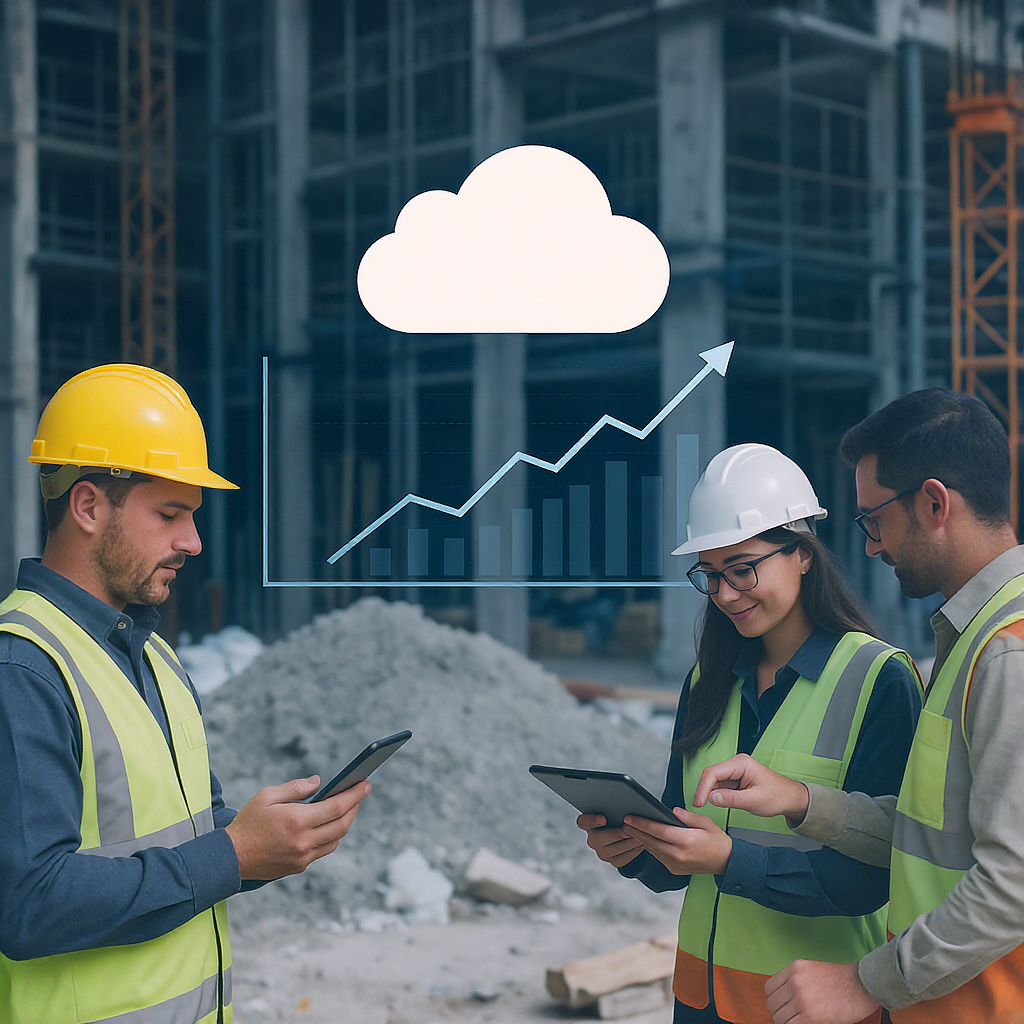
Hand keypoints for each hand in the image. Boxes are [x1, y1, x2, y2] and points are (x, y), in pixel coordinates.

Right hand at [225, 776, 370, 879]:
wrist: (229, 858)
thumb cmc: (247, 823)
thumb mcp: (267, 796)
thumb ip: (295, 788)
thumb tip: (318, 782)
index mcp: (297, 821)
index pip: (337, 807)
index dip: (354, 795)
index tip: (366, 784)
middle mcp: (303, 842)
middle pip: (342, 825)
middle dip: (355, 807)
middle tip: (360, 793)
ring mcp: (302, 857)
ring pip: (335, 840)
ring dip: (344, 823)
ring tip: (345, 807)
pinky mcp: (299, 867)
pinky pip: (323, 850)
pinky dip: (330, 836)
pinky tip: (327, 825)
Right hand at [577, 813, 643, 867]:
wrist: (625, 834)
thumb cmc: (618, 817)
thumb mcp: (614, 811)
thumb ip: (613, 808)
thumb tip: (624, 803)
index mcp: (589, 823)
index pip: (583, 822)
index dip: (591, 820)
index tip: (603, 818)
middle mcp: (593, 840)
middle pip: (599, 838)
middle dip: (616, 834)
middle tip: (628, 829)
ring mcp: (602, 853)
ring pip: (613, 850)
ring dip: (627, 843)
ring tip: (638, 836)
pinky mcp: (613, 861)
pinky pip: (622, 859)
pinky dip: (632, 852)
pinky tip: (639, 844)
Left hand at [622, 808, 731, 875]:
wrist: (726, 862)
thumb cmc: (717, 841)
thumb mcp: (706, 823)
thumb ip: (687, 816)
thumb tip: (673, 811)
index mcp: (686, 842)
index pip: (658, 831)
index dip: (642, 824)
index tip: (630, 817)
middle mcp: (679, 855)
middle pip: (651, 841)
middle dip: (636, 831)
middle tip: (624, 821)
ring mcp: (676, 865)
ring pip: (652, 850)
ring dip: (640, 839)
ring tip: (629, 829)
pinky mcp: (675, 870)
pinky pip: (658, 856)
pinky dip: (649, 847)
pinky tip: (643, 839)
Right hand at [692, 753, 808, 825]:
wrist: (790, 798)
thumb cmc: (778, 796)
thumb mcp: (754, 800)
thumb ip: (732, 799)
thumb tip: (712, 798)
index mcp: (741, 764)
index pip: (713, 772)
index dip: (703, 788)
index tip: (698, 802)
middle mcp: (736, 765)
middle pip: (711, 775)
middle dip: (703, 790)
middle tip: (699, 806)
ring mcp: (735, 772)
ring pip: (713, 781)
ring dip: (709, 793)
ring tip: (706, 805)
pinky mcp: (735, 780)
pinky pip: (720, 786)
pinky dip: (716, 795)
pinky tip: (717, 803)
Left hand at [765, 960, 878, 1023]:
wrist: (862, 986)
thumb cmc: (840, 980)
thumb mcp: (812, 970)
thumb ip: (795, 979)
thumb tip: (782, 997)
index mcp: (794, 968)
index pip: (769, 988)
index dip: (774, 999)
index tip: (782, 1005)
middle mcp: (795, 981)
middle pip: (772, 1004)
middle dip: (779, 1012)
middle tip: (790, 1017)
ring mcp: (802, 999)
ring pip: (779, 1017)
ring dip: (786, 1022)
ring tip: (799, 1021)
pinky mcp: (810, 1016)